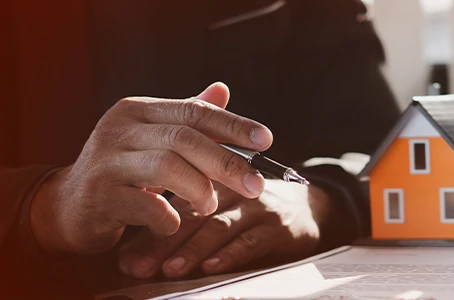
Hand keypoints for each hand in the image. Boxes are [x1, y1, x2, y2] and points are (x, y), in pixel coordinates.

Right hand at [30, 83, 272, 254]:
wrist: (68, 205)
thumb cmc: (123, 171)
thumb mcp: (153, 138)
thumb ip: (186, 118)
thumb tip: (223, 89)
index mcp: (138, 110)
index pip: (194, 111)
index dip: (234, 125)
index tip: (266, 140)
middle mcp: (119, 128)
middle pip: (185, 138)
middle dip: (227, 162)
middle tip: (255, 185)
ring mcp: (106, 161)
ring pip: (167, 167)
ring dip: (200, 190)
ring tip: (210, 204)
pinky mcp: (100, 196)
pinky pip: (147, 207)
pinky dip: (170, 218)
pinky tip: (174, 224)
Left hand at [117, 180, 322, 278]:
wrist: (310, 208)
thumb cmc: (251, 211)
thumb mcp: (216, 211)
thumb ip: (177, 228)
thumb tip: (128, 260)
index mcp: (212, 180)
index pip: (175, 201)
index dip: (149, 228)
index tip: (125, 257)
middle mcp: (233, 189)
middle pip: (193, 214)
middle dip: (163, 244)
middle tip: (138, 268)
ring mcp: (257, 206)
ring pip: (219, 227)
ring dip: (192, 249)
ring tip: (170, 269)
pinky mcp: (279, 226)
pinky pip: (251, 240)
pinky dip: (229, 254)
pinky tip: (211, 267)